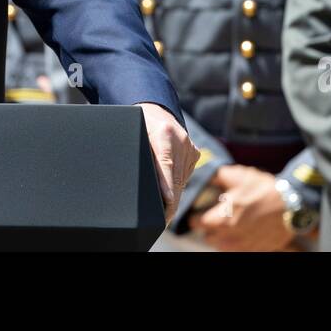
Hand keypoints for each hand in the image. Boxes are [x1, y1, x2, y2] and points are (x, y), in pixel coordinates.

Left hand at [138, 103, 198, 223]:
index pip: (166, 164)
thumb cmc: (139, 125)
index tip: (168, 202)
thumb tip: (140, 183)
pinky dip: (177, 184)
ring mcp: (190, 146)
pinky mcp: (195, 152)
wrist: (155, 110)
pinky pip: (185, 174)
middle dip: (169, 202)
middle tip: (161, 221)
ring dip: (173, 195)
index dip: (167, 186)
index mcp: (163, 134)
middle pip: (176, 178)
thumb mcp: (136, 136)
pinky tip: (168, 188)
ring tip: (163, 211)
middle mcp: (181, 140)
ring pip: (181, 180)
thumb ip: (142, 156)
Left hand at [188, 165, 298, 251]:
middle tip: (214, 217)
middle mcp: (229, 237)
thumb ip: (217, 176)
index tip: (197, 211)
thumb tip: (204, 175)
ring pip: (221, 247)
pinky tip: (241, 232)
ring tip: (228, 225)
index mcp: (221, 218)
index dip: (195, 216)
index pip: (196, 223)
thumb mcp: (239, 176)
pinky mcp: (255, 250)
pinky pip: (237, 251)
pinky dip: (236, 243)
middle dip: (209, 228)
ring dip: (221, 237)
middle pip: (208, 237)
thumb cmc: (264, 190)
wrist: (292, 205)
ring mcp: (243, 246)